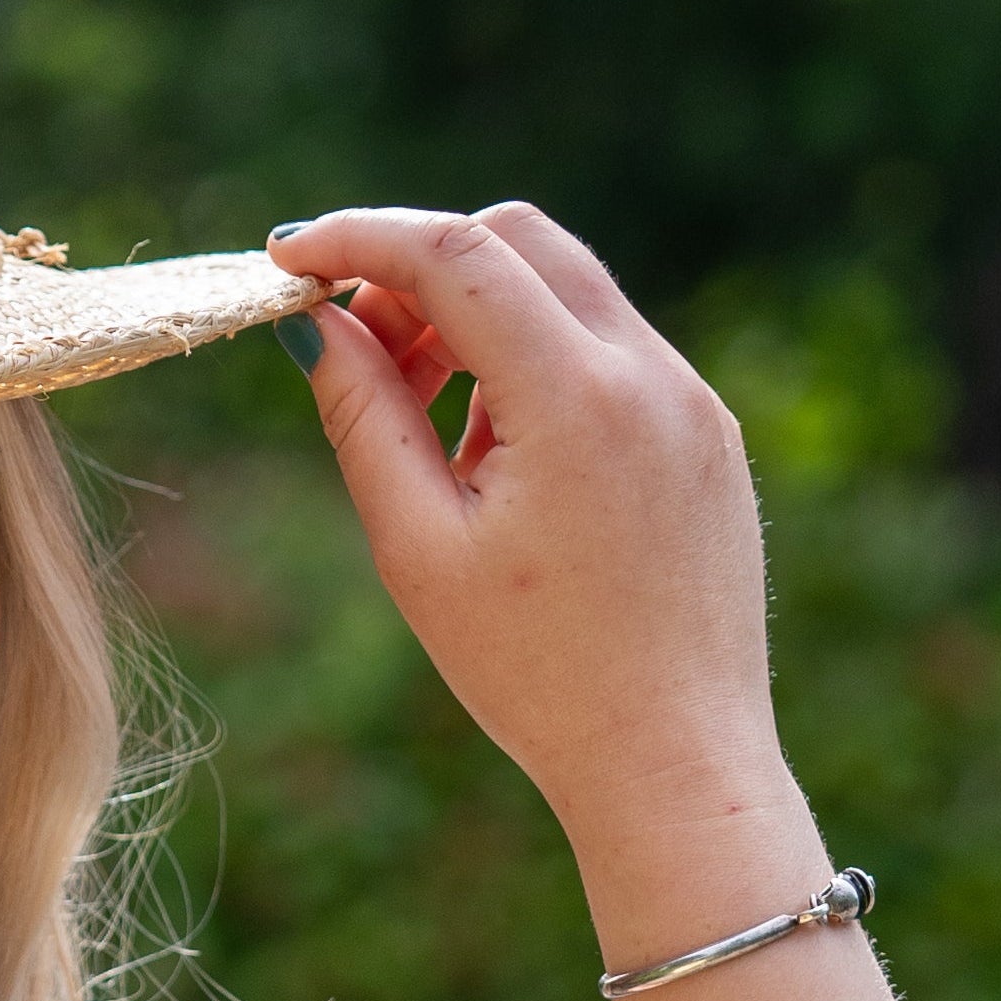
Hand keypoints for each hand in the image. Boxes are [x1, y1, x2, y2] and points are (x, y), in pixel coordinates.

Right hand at [266, 204, 785, 887]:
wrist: (677, 762)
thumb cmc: (538, 676)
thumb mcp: (419, 549)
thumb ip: (364, 417)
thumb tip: (318, 322)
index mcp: (577, 398)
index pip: (454, 251)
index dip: (358, 237)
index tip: (290, 260)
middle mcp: (651, 374)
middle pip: (518, 239)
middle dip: (422, 270)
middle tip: (363, 353)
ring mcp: (693, 399)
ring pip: (567, 290)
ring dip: (481, 321)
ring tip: (435, 438)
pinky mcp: (709, 433)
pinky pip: (612, 351)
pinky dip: (539, 366)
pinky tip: (508, 471)